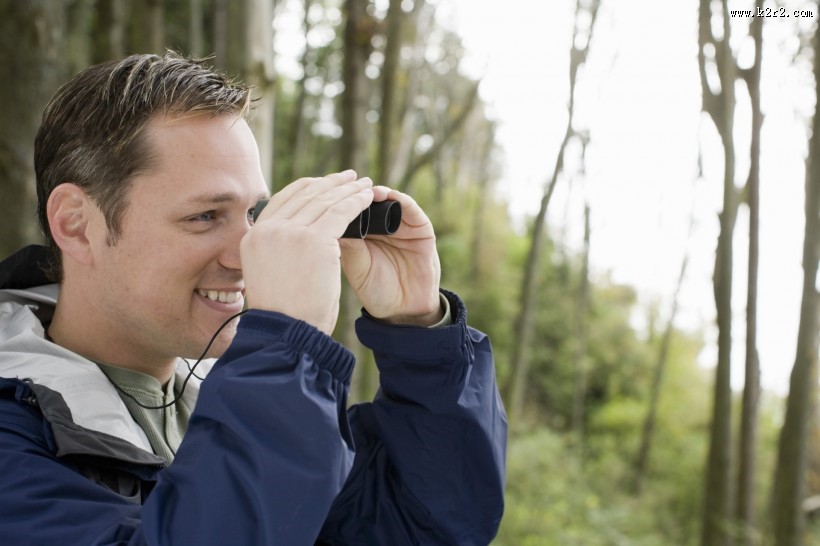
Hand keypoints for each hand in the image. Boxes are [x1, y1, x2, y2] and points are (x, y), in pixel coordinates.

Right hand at [240, 171, 373, 333]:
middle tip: (349, 177)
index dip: (308, 187)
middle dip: (330, 184)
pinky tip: (369, 197)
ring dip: (347, 189)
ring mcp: (290, 233)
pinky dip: (357, 201)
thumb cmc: (285, 314)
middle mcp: (267, 230)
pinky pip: (341, 212)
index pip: (283, 200)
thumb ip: (278, 253)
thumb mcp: (270, 275)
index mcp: (253, 237)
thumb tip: (297, 244)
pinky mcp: (315, 240)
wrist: (287, 333)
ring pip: (325, 201)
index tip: (324, 183)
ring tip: (364, 184)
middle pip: (305, 195)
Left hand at [340, 187, 442, 325]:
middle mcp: (380, 225)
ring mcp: (401, 225)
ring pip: (388, 199)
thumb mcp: (355, 267)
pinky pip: (411, 209)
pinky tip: (388, 197)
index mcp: (360, 233)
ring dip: (378, 192)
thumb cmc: (375, 290)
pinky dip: (400, 200)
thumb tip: (327, 220)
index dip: (339, 198)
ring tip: (368, 191)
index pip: (349, 208)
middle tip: (347, 184)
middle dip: (357, 191)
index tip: (328, 191)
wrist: (402, 310)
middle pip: (367, 199)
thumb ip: (347, 244)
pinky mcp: (421, 229)